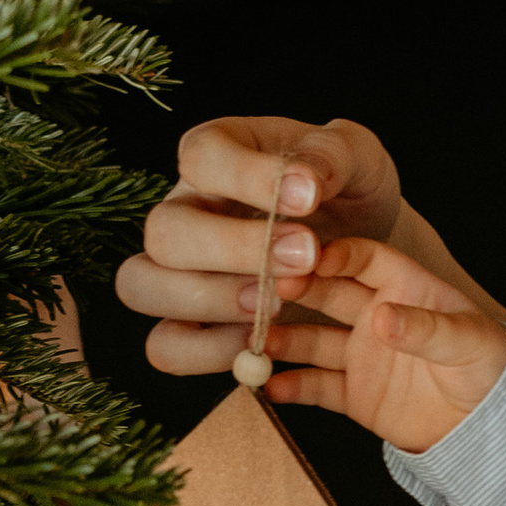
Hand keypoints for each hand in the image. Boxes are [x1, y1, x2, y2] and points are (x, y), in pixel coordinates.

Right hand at [116, 118, 403, 382]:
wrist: (363, 245)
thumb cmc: (348, 191)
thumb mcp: (358, 158)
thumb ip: (334, 155)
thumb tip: (306, 179)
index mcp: (217, 154)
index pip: (201, 155)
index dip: (246, 176)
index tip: (309, 195)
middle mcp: (185, 210)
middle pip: (163, 230)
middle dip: (233, 249)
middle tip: (305, 256)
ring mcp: (177, 270)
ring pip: (143, 286)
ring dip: (210, 300)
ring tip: (280, 302)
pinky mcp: (191, 325)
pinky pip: (166, 346)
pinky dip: (209, 351)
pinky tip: (266, 340)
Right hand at [266, 237, 505, 453]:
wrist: (490, 429)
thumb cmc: (490, 370)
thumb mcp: (467, 342)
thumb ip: (424, 328)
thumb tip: (382, 317)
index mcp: (406, 288)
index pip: (366, 259)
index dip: (337, 254)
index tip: (307, 257)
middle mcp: (376, 315)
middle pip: (328, 293)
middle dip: (296, 290)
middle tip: (267, 290)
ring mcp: (362, 354)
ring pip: (312, 340)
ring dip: (284, 338)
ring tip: (257, 340)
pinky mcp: (354, 394)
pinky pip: (317, 387)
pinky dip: (292, 387)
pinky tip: (269, 386)